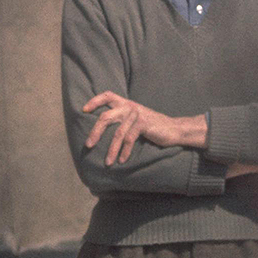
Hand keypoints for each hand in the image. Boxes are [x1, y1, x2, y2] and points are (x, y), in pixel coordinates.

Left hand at [83, 92, 206, 164]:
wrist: (173, 129)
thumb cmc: (152, 127)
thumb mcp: (134, 120)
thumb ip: (122, 120)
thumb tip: (102, 131)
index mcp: (126, 103)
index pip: (107, 96)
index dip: (94, 101)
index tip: (84, 110)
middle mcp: (129, 106)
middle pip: (105, 117)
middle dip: (95, 132)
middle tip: (88, 145)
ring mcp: (136, 115)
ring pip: (118, 133)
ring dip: (111, 149)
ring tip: (107, 162)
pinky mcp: (144, 124)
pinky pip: (130, 139)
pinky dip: (125, 151)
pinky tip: (122, 160)